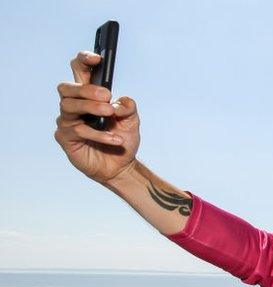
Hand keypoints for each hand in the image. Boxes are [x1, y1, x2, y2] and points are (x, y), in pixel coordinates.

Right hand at [55, 51, 140, 183]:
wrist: (121, 166)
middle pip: (67, 87)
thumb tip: (120, 102)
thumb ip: (128, 107)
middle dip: (87, 89)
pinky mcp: (66, 138)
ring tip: (110, 114)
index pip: (79, 71)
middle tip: (107, 96)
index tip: (97, 58)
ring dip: (91, 108)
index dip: (83, 60)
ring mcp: (68, 121)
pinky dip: (99, 134)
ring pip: (69, 106)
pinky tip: (115, 139)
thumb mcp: (131, 121)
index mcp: (89, 95)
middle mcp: (74, 105)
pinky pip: (78, 131)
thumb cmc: (122, 139)